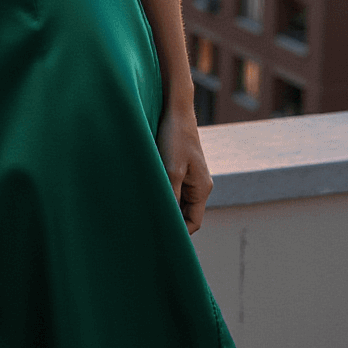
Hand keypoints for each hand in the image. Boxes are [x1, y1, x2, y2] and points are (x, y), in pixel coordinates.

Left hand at [155, 102, 212, 234]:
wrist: (177, 111)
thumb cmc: (175, 138)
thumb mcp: (171, 170)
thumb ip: (171, 196)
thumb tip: (166, 219)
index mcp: (202, 189)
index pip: (194, 222)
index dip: (180, 232)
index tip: (160, 235)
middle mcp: (199, 186)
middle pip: (186, 214)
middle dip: (170, 220)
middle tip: (147, 226)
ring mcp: (191, 178)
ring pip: (179, 202)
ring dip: (165, 206)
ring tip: (145, 211)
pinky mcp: (182, 170)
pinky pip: (175, 190)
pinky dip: (164, 194)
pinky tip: (147, 194)